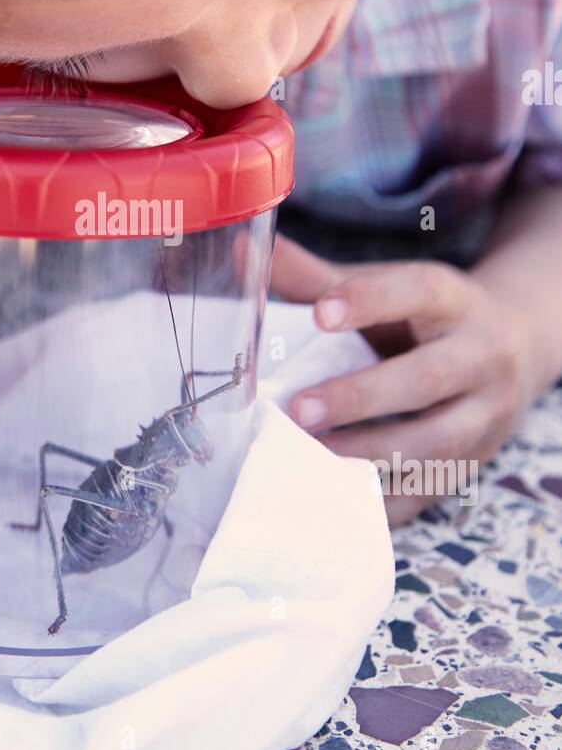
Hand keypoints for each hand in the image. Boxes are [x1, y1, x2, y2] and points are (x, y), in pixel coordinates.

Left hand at [271, 237, 537, 522]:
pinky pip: (426, 491)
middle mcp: (480, 357)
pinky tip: (332, 496)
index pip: (416, 293)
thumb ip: (316, 278)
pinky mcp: (471, 466)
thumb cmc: (420, 320)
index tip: (319, 313)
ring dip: (366, 455)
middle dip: (359, 398)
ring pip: (432, 444)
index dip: (369, 302)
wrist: (510, 353)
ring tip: (306, 459)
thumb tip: (239, 249)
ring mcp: (483, 417)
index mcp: (453, 301)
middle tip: (297, 410)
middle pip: (425, 379)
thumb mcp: (383, 288)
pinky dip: (379, 499)